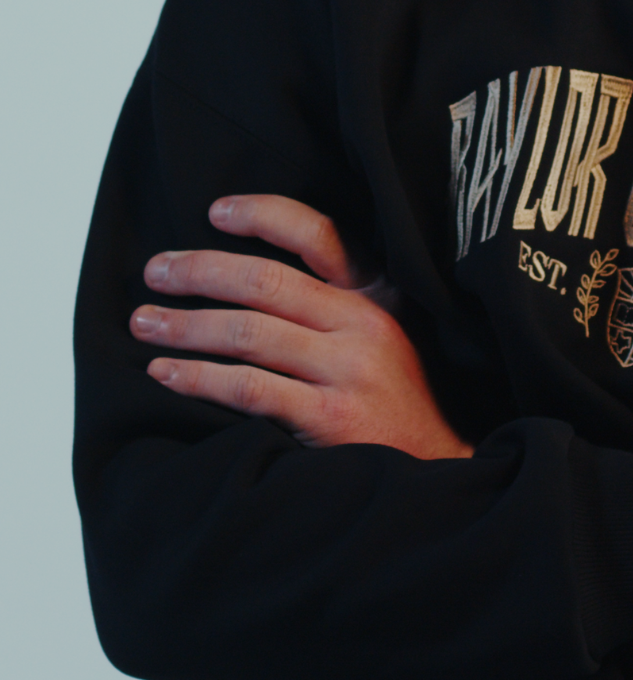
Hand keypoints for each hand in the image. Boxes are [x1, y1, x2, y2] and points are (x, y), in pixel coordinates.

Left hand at [131, 194, 470, 459]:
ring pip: (249, 333)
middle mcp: (364, 323)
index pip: (318, 234)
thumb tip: (253, 276)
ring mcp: (347, 371)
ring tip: (145, 323)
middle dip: (200, 271)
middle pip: (266, 280)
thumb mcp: (386, 332)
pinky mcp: (330, 419)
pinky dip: (199, 378)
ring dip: (186, 325)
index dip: (263, 215)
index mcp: (376, 293)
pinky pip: (250, 389)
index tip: (215, 212)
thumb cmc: (399, 398)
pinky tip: (167, 373)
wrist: (439, 467)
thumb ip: (339, 302)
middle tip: (156, 272)